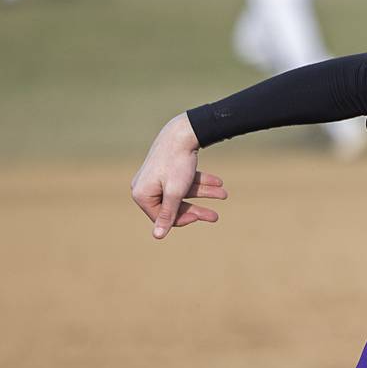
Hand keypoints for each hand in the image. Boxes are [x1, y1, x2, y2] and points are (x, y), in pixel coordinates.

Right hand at [130, 113, 226, 239]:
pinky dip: (200, 181)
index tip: (201, 217)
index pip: (163, 217)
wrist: (182, 131)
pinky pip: (183, 180)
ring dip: (205, 193)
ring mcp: (156, 177)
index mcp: (142, 195)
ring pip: (183, 191)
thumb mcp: (175, 192)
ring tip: (224, 194)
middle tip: (216, 216)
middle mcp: (145, 187)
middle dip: (197, 209)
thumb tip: (157, 236)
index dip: (183, 219)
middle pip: (174, 205)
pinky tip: (218, 182)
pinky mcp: (166, 169)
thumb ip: (168, 214)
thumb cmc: (176, 163)